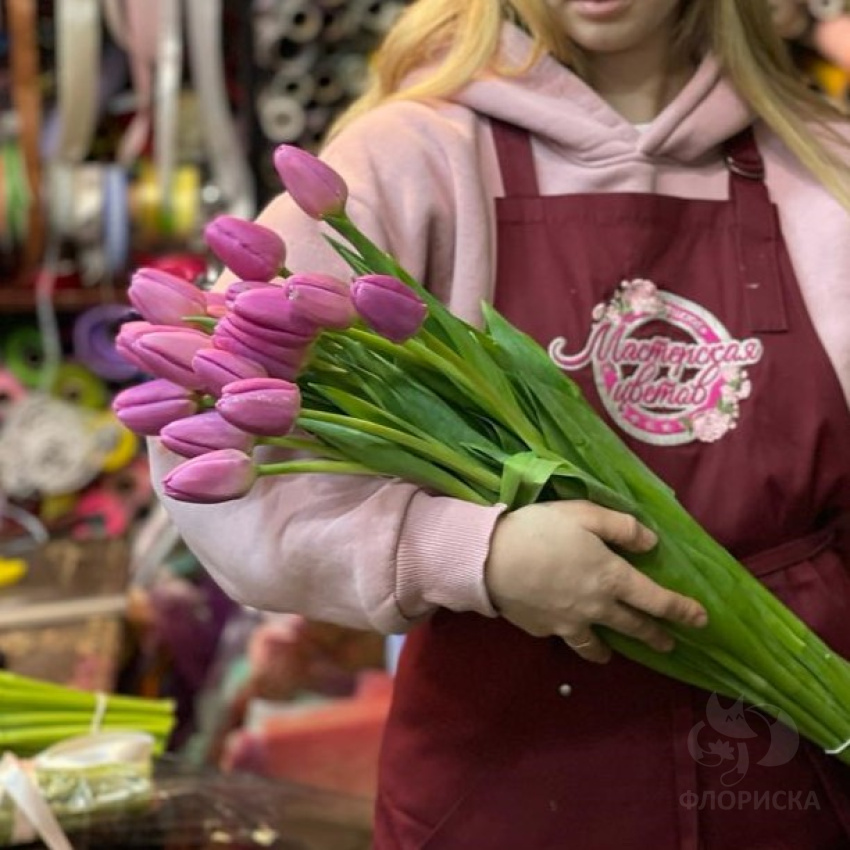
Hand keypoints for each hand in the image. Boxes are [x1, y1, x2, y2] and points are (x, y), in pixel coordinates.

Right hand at [484, 500, 707, 662]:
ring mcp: (570, 624)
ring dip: (610, 649)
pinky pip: (564, 636)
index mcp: (612, 577)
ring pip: (598, 645)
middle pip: (633, 627)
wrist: (490, 561)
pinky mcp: (544, 630)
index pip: (657, 600)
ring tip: (611, 652)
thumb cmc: (540, 530)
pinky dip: (571, 635)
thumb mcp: (583, 514)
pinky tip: (565, 629)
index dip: (682, 610)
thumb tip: (651, 542)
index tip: (701, 621)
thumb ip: (621, 527)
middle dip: (655, 636)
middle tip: (668, 644)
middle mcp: (597, 608)